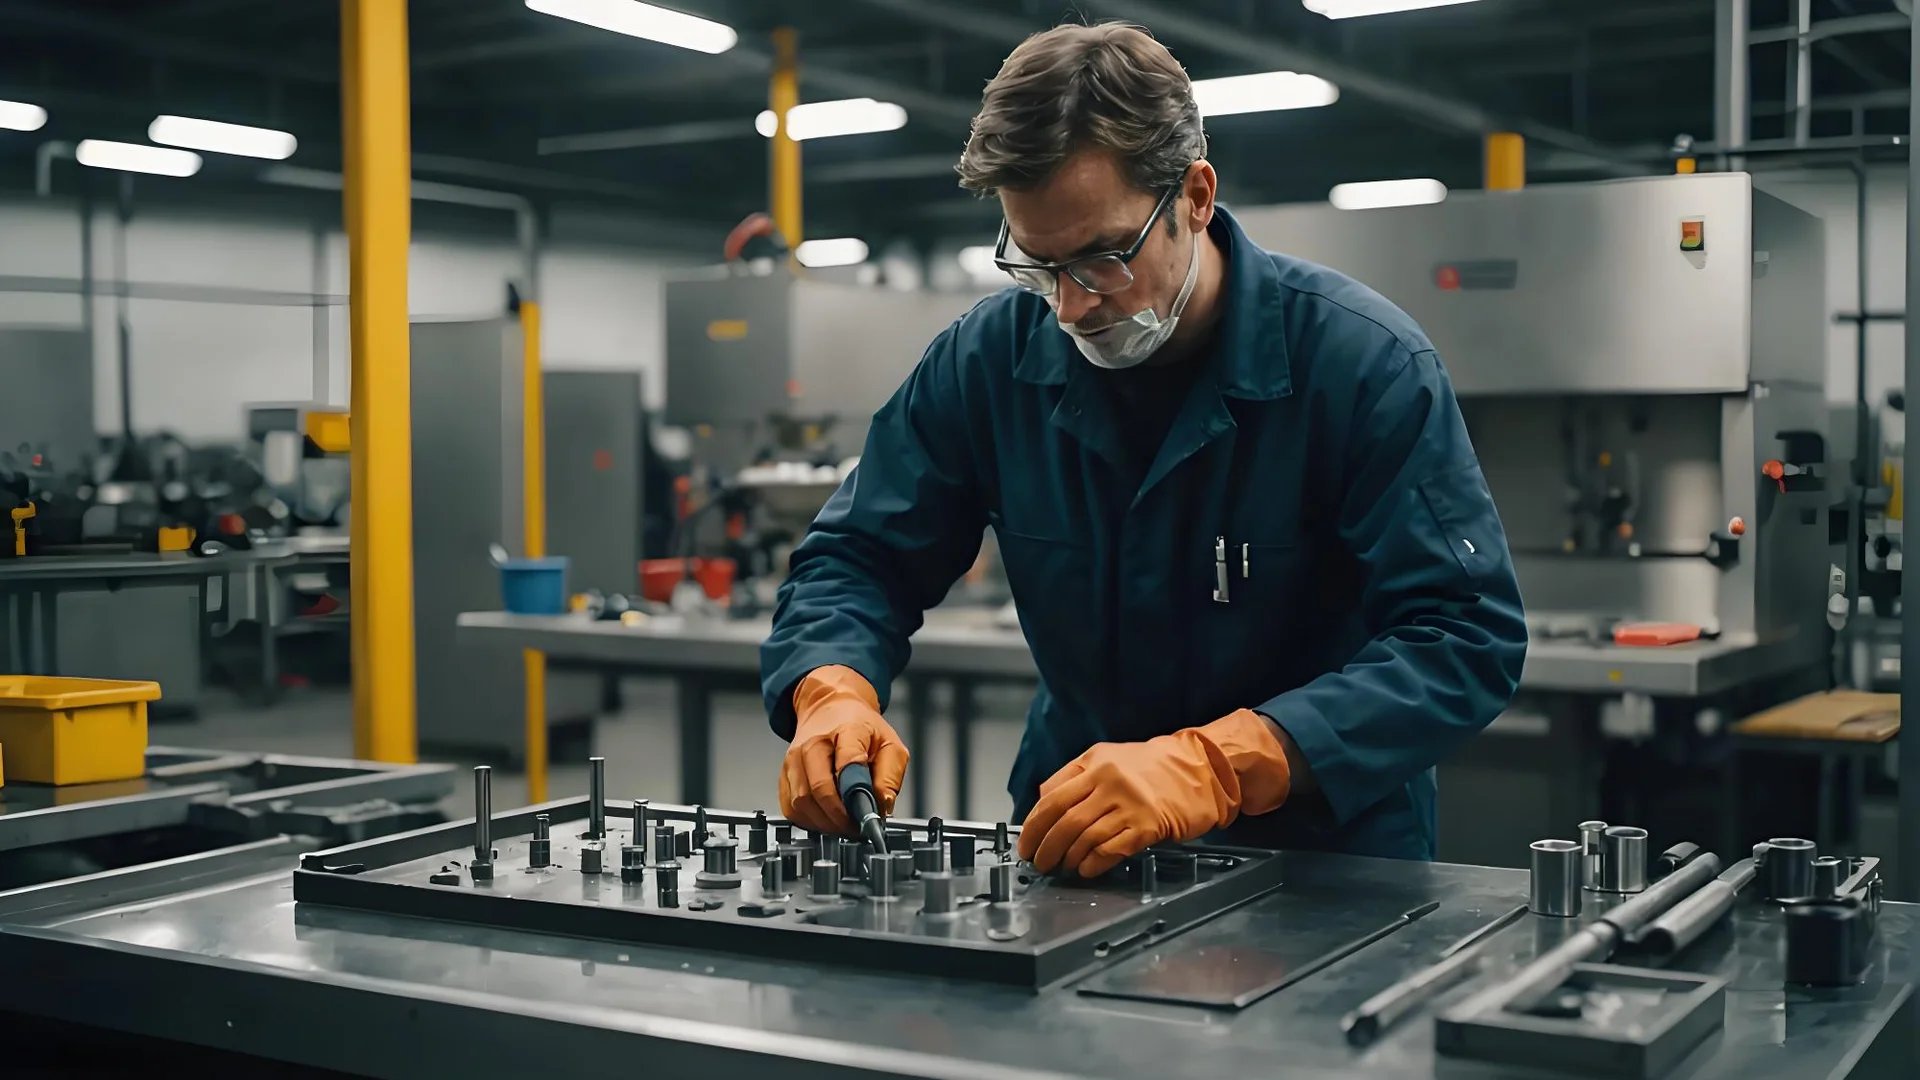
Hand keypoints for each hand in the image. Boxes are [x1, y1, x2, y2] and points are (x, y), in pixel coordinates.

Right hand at [779, 666, 908, 834]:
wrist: (830, 709)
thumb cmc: (861, 728)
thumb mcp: (890, 745)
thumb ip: (890, 775)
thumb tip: (882, 806)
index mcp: (845, 730)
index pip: (848, 764)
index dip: (859, 796)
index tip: (870, 815)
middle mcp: (812, 744)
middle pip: (820, 790)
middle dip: (841, 817)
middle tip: (858, 827)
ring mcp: (793, 760)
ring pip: (802, 803)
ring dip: (825, 823)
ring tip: (844, 825)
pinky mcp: (784, 776)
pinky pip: (791, 809)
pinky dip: (809, 821)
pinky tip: (826, 819)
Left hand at [1017, 709, 1291, 877]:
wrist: (1202, 767)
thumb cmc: (1153, 766)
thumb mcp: (1108, 757)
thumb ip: (1074, 775)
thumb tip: (1043, 800)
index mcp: (1096, 764)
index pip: (1053, 798)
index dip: (1034, 825)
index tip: (1026, 843)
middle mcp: (1110, 783)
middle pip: (1066, 821)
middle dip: (1047, 847)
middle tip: (1040, 862)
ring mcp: (1130, 805)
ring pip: (1086, 838)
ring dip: (1069, 858)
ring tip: (1063, 867)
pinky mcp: (1148, 825)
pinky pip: (1112, 849)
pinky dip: (1094, 863)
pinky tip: (1087, 869)